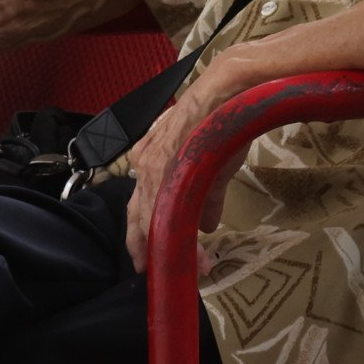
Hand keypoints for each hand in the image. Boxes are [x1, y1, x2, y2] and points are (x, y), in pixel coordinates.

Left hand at [107, 47, 246, 270]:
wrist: (226, 92)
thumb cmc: (219, 119)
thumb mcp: (210, 164)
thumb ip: (206, 196)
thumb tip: (207, 224)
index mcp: (152, 159)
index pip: (141, 202)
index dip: (145, 231)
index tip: (149, 254)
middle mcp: (145, 164)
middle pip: (137, 214)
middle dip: (144, 246)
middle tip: (151, 271)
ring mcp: (152, 167)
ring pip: (150, 217)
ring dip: (168, 246)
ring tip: (183, 267)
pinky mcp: (166, 170)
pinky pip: (166, 212)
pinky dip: (180, 237)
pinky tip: (193, 255)